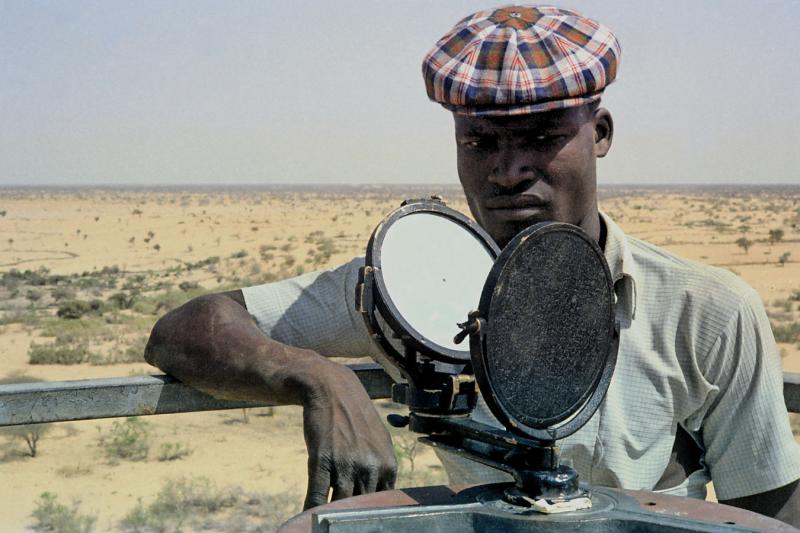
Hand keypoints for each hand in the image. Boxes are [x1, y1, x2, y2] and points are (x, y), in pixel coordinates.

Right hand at [301, 362, 396, 509]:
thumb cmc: (354, 416)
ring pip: (339, 506)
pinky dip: (311, 510)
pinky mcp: (321, 461)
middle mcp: (370, 466)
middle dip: (350, 518)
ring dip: (330, 517)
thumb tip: (384, 498)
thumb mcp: (379, 440)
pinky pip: (316, 496)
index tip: (360, 519)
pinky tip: (307, 518)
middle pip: (361, 507)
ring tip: (324, 522)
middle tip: (341, 523)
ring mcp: (345, 464)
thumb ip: (383, 469)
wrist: (330, 388)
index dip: (369, 514)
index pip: (383, 504)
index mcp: (387, 464)